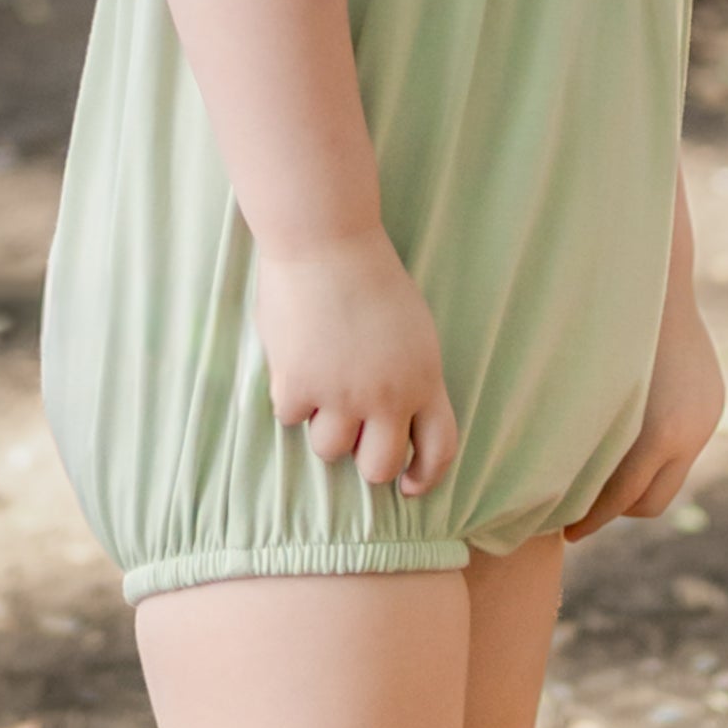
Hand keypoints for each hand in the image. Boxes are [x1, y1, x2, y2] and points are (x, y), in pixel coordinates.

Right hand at [254, 232, 460, 497]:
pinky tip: (294, 357)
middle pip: (378, 467)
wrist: (325, 242)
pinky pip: (290, 416)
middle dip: (363, 460)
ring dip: (322, 423)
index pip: (439, 448)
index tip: (409, 485)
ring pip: (328, 449)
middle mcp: (387, 396)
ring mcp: (342, 395)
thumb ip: (408, 376)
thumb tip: (393, 420)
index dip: (425, 474)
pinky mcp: (299, 387)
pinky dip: (289, 394)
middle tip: (351, 436)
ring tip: (319, 379)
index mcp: (423, 379)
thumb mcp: (412, 329)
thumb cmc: (368, 275)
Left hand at [564, 286, 723, 541]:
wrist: (651, 271)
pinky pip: (683, 447)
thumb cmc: (594, 323)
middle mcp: (690, 429)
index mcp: (657, 431)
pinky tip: (626, 440)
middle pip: (652, 501)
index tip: (564, 530)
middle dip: (616, 511)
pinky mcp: (714, 402)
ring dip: (638, 483)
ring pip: (669, 476)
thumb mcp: (578, 386)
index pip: (622, 501)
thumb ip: (572, 436)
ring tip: (599, 476)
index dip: (591, 519)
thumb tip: (540, 485)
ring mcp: (706, 416)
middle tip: (579, 512)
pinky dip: (656, 453)